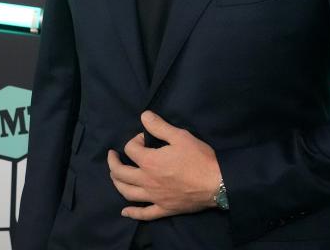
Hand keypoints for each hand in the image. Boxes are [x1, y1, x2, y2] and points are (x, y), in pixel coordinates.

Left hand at [107, 111, 221, 220]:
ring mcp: (154, 197)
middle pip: (121, 173)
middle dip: (114, 163)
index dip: (135, 140)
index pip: (131, 149)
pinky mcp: (163, 209)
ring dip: (117, 183)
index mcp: (149, 162)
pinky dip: (132, 213)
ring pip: (127, 192)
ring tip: (115, 176)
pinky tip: (125, 211)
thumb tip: (143, 116)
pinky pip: (144, 213)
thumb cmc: (199, 158)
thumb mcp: (180, 136)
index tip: (145, 137)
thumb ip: (159, 126)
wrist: (217, 183)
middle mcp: (147, 180)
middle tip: (112, 156)